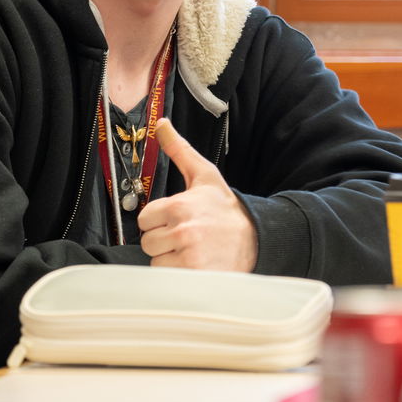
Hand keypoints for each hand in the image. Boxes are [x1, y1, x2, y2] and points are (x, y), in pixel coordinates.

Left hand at [137, 118, 257, 271]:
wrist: (257, 237)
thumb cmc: (225, 208)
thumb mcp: (204, 175)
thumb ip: (179, 150)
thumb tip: (162, 125)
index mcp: (179, 206)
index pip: (144, 219)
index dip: (157, 219)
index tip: (174, 219)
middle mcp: (182, 231)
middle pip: (148, 242)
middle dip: (163, 239)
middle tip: (184, 234)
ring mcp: (189, 256)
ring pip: (156, 261)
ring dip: (169, 257)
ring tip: (190, 248)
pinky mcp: (195, 276)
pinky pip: (168, 277)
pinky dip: (178, 273)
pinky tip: (194, 262)